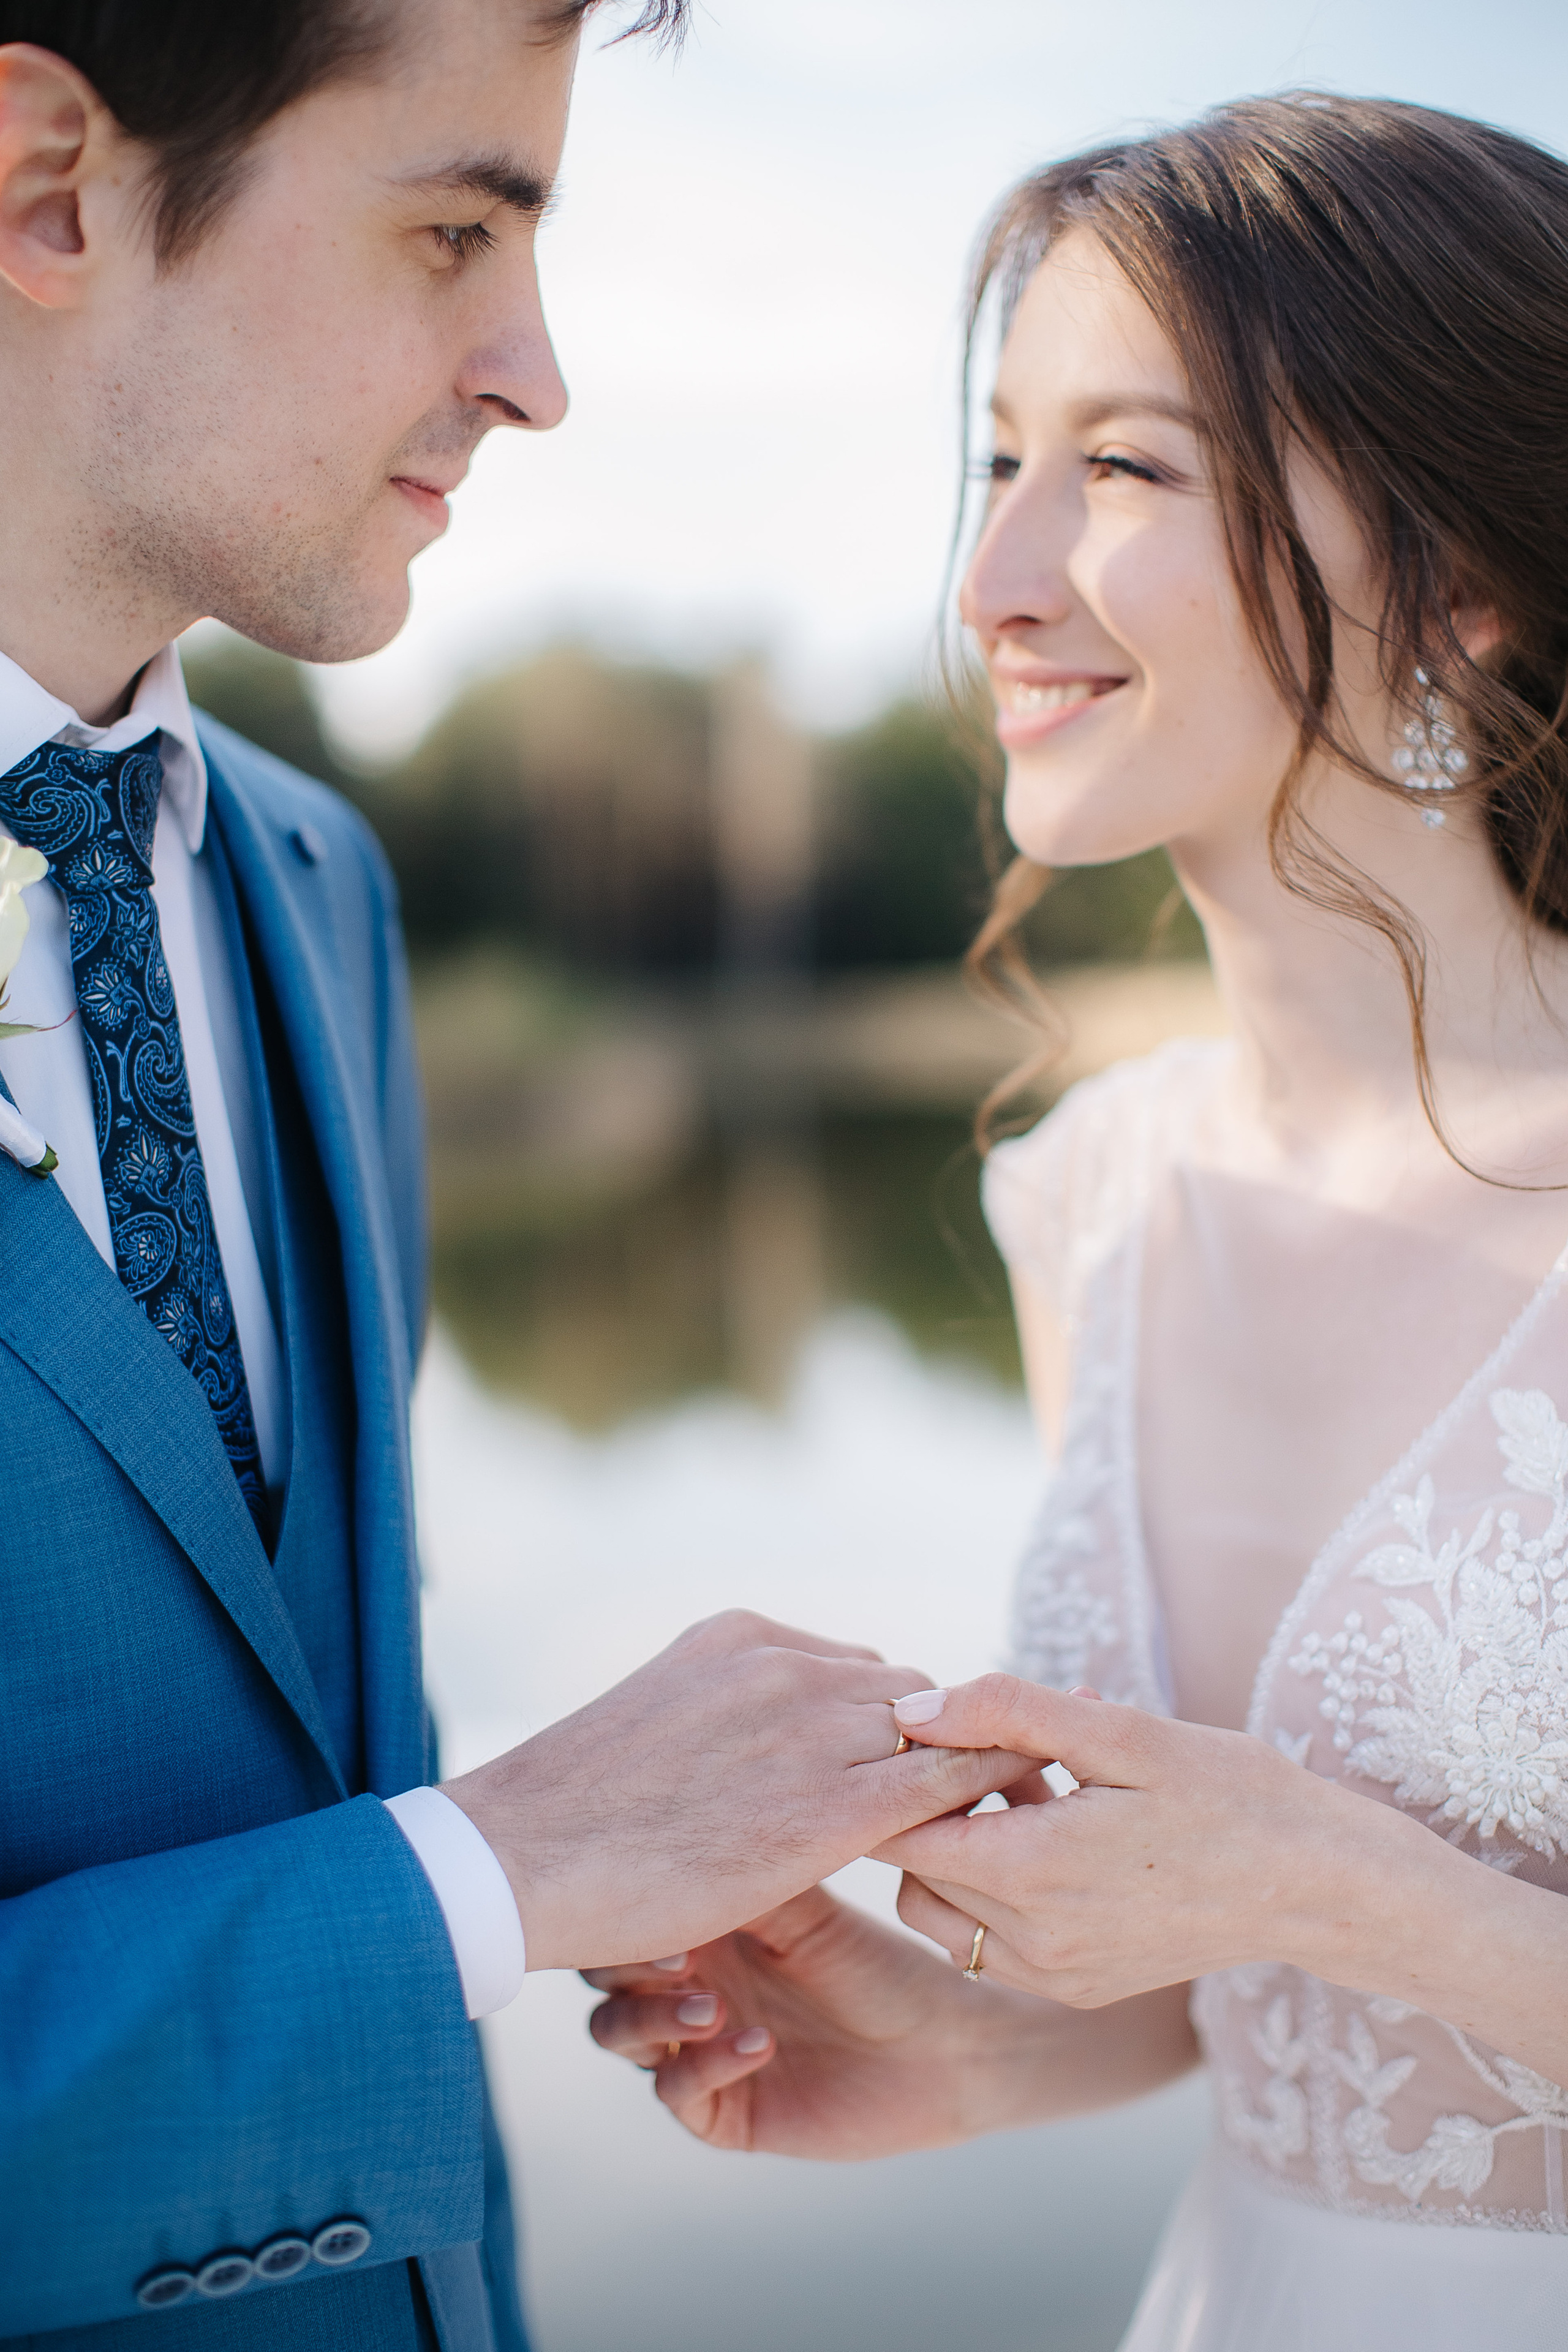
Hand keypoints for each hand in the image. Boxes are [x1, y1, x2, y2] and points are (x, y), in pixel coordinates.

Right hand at [441, 1613, 1035, 1973]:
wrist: (520, 1857)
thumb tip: (767, 1742)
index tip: (912, 1758)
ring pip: (937, 1732)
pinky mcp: (827, 1813)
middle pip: (909, 1693)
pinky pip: (941, 1788)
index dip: (893, 1719)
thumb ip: (728, 1711)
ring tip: (990, 1819)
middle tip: (960, 1798)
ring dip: (962, 1771)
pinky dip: (974, 1801)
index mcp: (742, 1636)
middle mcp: (785, 1666)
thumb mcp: (661, 1715)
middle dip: (933, 1741)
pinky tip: (990, 1838)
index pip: (859, 1668)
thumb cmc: (578, 1811)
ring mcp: (809, 1732)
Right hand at [583, 1887, 1007, 2156]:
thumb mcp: (810, 1910)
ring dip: (652, 2016)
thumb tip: (682, 1814)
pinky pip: (677, 2091)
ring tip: (711, 2007)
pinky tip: (757, 2044)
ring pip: (620, 2032)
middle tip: (676, 1954)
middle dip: (621, 1960)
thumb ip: (748, 1870)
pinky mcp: (721, 2108)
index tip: (657, 1896)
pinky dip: (704, 2065)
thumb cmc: (883, 1965)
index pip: (625, 1908)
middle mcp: (686, 1981)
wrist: (945, 2049)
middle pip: (603, 1969)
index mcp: (701, 1923)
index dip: (625, 1902)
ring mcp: (696, 2046)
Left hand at [878, 1675, 1415, 2005]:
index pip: (898, 1833)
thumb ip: (1006, 1712)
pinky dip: (996, 1895)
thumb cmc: (1228, 1791)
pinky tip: (1057, 1840)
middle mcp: (1031, 1942)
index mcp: (1031, 1872)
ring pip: (941, 1915)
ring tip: (1034, 1798)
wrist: (1316, 1881)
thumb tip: (911, 1710)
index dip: (908, 1777)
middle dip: (938, 1812)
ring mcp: (1054, 1976)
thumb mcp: (1120, 1732)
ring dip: (963, 1856)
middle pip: (915, 1872)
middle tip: (1008, 1758)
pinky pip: (989, 1946)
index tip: (950, 1735)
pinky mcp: (1077, 1990)